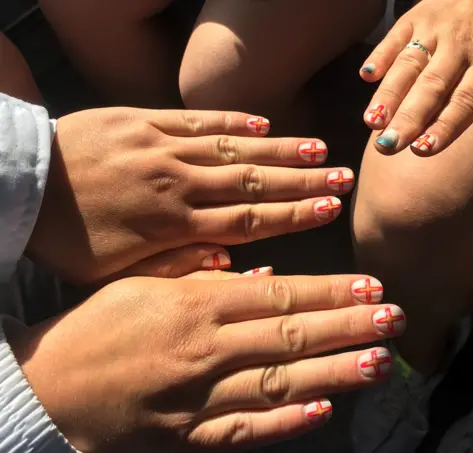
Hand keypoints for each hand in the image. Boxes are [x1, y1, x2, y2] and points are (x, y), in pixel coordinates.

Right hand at [7, 273, 401, 452]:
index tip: (371, 288)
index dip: (331, 293)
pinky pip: (246, 430)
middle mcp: (207, 349)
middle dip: (350, 327)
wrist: (47, 386)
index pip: (281, 295)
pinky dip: (287, 422)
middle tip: (394, 319)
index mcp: (198, 304)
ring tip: (380, 362)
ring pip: (282, 381)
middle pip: (293, 335)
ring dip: (336, 372)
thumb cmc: (96, 326)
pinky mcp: (189, 435)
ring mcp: (200, 396)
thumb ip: (203, 273)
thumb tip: (263, 273)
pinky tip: (324, 410)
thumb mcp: (144, 282)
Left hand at [26, 108, 352, 283]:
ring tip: (320, 149)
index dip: (295, 214)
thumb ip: (177, 270)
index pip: (249, 219)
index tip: (331, 209)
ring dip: (280, 150)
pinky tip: (265, 123)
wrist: (20, 187)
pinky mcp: (143, 120)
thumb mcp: (116, 276)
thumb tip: (230, 263)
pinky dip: (233, 121)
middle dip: (303, 180)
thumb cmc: (68, 241)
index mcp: (174, 226)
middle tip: (343, 177)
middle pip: (254, 181)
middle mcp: (179, 183)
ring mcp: (163, 147)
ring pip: (234, 148)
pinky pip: (197, 120)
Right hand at [361, 0, 472, 154]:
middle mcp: (461, 46)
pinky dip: (380, 55)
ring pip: (409, 64)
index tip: (424, 150)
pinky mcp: (415, 17)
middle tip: (389, 145)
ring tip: (372, 122)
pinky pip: (395, 36)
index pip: (465, 100)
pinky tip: (366, 76)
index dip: (444, 127)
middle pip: (431, 87)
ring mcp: (435, 30)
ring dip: (388, 94)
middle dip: (408, 118)